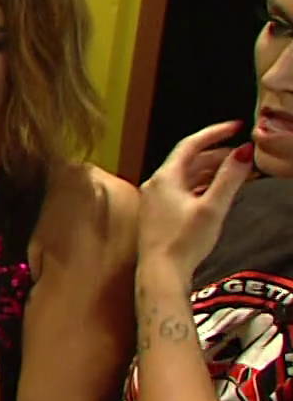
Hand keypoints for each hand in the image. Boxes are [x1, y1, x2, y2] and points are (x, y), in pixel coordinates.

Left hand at [139, 120, 252, 282]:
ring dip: (211, 172)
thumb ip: (230, 178)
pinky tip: (216, 192)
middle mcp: (155, 184)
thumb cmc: (184, 242)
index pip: (191, 144)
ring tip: (237, 172)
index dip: (215, 133)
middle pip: (190, 160)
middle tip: (243, 154)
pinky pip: (182, 191)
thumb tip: (244, 153)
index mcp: (165, 177)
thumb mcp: (213, 207)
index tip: (236, 127)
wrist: (161, 273)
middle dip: (218, 154)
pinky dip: (201, 186)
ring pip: (187, 176)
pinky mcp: (158, 214)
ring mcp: (155, 199)